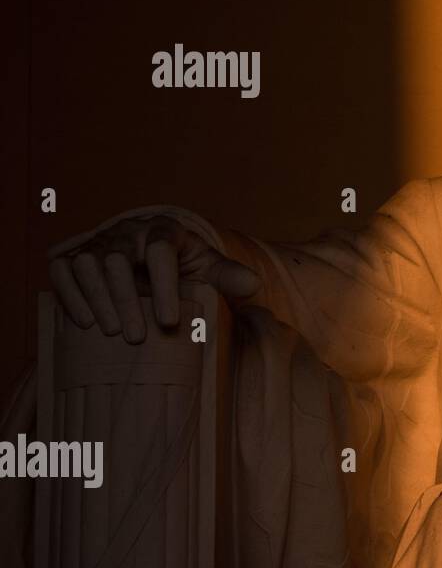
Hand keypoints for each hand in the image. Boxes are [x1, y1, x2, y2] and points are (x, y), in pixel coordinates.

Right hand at [48, 215, 260, 342]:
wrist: (152, 252)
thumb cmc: (184, 263)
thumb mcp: (208, 267)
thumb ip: (228, 274)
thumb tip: (253, 285)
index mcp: (164, 230)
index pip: (160, 250)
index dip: (164, 284)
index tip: (169, 321)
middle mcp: (126, 232)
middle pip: (118, 259)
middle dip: (125, 299)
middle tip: (136, 337)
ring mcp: (98, 242)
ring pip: (87, 263)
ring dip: (96, 299)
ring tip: (112, 332)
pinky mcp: (74, 255)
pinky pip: (61, 269)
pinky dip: (68, 293)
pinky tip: (83, 322)